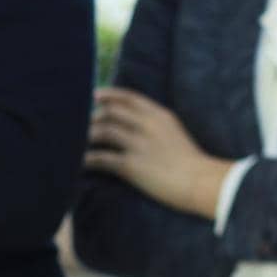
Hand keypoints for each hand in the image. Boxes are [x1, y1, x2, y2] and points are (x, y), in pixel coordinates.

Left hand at [85, 87, 232, 219]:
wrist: (201, 182)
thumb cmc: (191, 162)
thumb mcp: (175, 133)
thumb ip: (157, 125)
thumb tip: (136, 124)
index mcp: (160, 115)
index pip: (129, 97)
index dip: (110, 94)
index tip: (95, 94)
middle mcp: (148, 125)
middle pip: (112, 112)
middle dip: (93, 116)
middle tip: (80, 124)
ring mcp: (139, 144)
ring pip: (103, 131)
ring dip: (86, 137)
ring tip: (76, 143)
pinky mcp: (132, 165)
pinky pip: (102, 158)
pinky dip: (87, 160)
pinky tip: (79, 163)